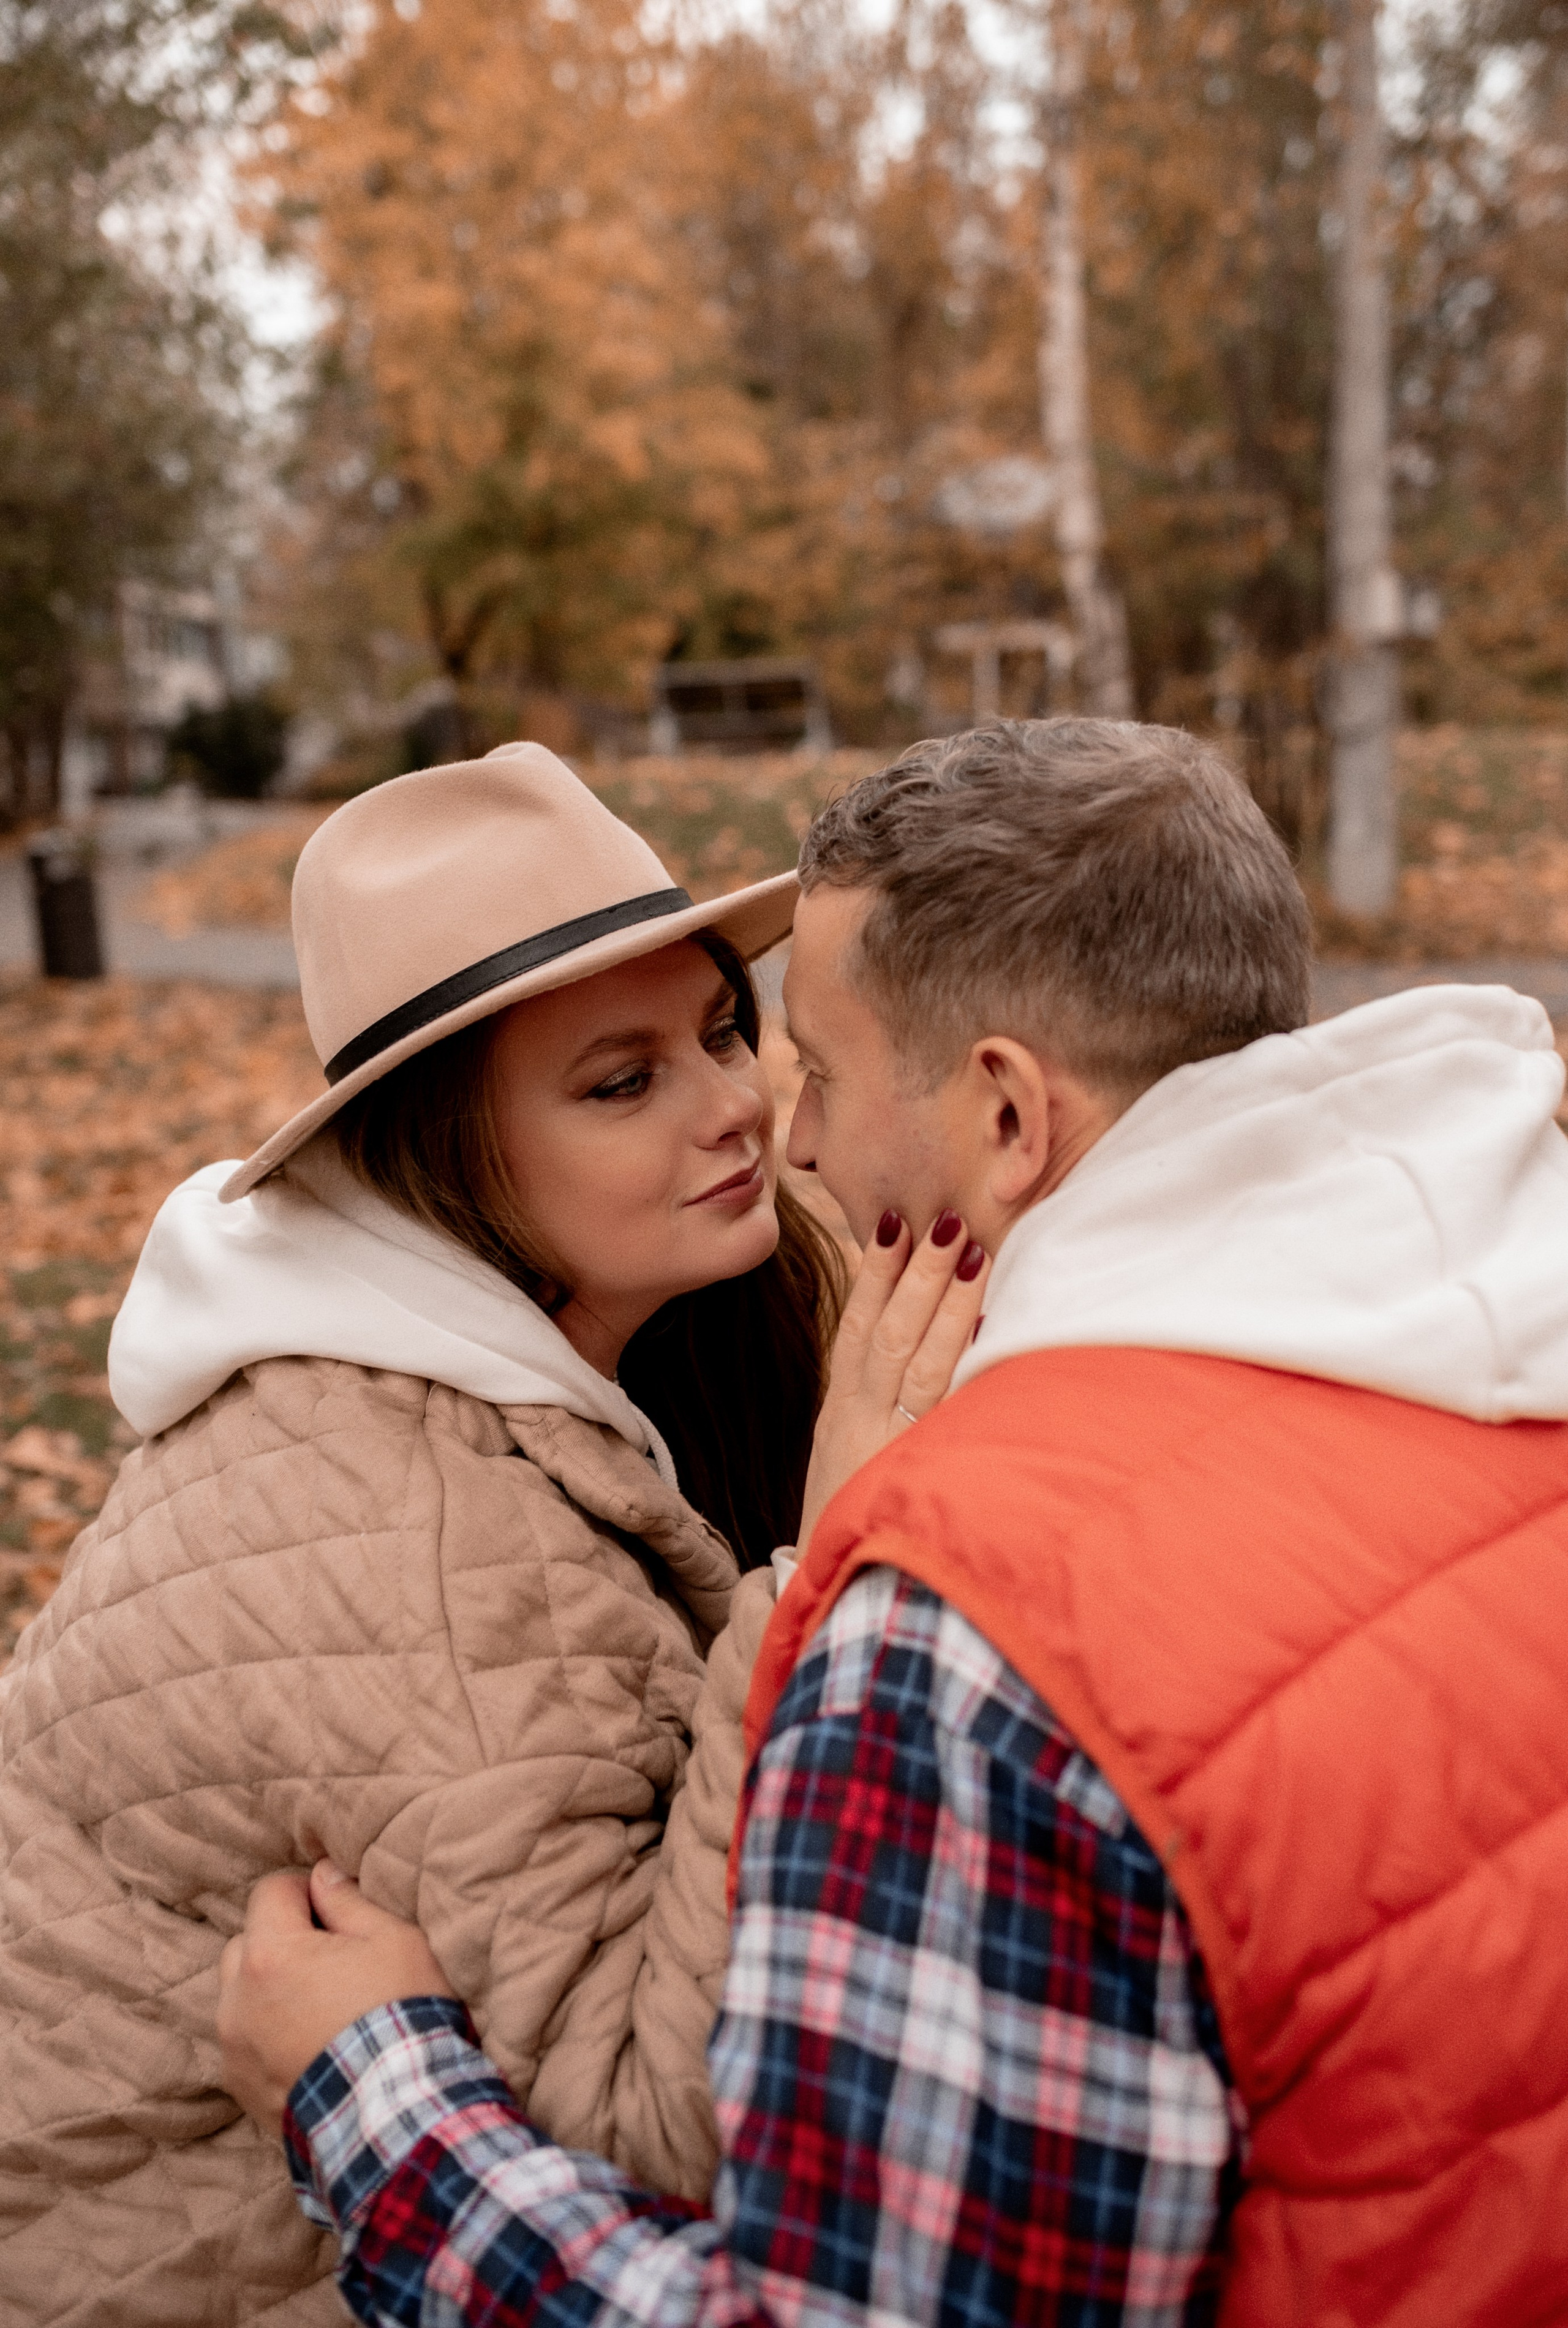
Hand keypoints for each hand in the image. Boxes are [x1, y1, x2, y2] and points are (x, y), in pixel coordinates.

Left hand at [218, 1859, 454, 2137]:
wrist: (396, 2114)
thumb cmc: (399, 2016)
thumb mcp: (392, 1939)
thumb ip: (348, 1900)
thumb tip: (322, 1875)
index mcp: (270, 1954)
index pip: (270, 1892)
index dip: (307, 1891)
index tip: (338, 1913)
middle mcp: (237, 2000)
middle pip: (246, 1943)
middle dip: (281, 1940)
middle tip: (330, 1960)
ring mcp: (235, 2049)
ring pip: (239, 1995)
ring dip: (269, 1990)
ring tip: (320, 2007)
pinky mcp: (241, 2088)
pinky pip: (244, 2042)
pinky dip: (268, 2035)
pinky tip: (312, 2046)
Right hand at [798, 1208, 988, 1550]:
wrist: (835, 1607)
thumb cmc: (849, 1528)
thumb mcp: (847, 1462)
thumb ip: (874, 1409)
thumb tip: (914, 1348)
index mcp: (838, 1417)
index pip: (854, 1330)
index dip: (872, 1276)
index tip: (890, 1225)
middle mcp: (858, 1426)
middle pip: (889, 1336)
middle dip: (917, 1275)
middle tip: (946, 1221)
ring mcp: (888, 1450)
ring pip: (920, 1365)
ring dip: (949, 1305)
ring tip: (976, 1254)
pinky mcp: (917, 1476)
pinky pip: (947, 1414)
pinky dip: (966, 1369)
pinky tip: (992, 1334)